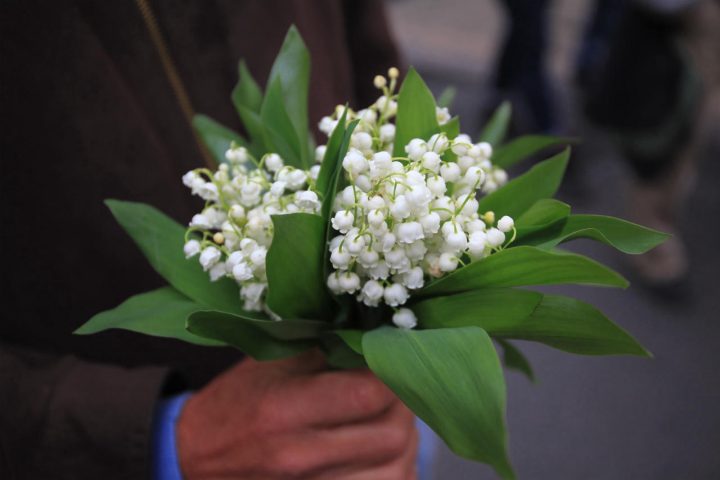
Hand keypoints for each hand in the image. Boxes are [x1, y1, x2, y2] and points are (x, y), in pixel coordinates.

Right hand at [177, 350, 417, 478]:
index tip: (392, 358)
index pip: (368, 393)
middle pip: (392, 434)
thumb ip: (327, 349)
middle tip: (396, 388)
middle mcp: (298, 455)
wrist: (195, 457)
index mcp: (283, 409)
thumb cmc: (237, 403)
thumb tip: (381, 336)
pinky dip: (393, 469)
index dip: (393, 372)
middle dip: (404, 406)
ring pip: (396, 470)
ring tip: (389, 420)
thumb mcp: (272, 363)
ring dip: (405, 442)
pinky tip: (380, 451)